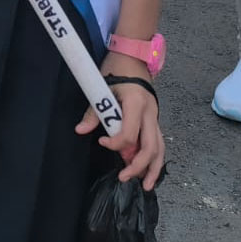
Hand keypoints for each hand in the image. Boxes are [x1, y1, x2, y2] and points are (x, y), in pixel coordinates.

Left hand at [75, 55, 163, 191]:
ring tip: (146, 185)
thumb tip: (80, 130)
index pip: (129, 134)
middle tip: (124, 178)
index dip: (115, 143)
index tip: (102, 142)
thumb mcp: (102, 88)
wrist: (133, 56)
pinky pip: (159, 142)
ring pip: (160, 147)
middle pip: (150, 146)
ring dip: (153, 168)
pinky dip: (155, 158)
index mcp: (136, 104)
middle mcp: (150, 113)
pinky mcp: (155, 119)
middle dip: (138, 165)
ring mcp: (155, 117)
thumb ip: (93, 112)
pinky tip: (149, 171)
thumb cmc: (116, 69)